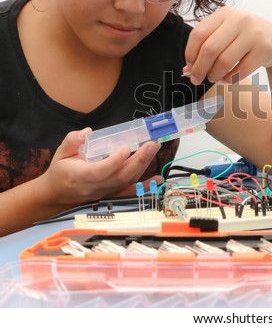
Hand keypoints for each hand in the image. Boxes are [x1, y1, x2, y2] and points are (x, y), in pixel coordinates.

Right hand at [41, 128, 160, 204]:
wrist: (57, 195)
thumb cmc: (60, 172)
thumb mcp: (60, 153)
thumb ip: (72, 141)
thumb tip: (86, 132)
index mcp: (80, 176)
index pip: (100, 171)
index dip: (114, 161)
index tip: (126, 149)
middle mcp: (96, 187)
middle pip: (120, 176)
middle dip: (139, 160)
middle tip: (151, 144)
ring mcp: (106, 192)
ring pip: (128, 182)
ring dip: (143, 166)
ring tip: (154, 149)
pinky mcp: (112, 195)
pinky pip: (130, 192)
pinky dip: (145, 186)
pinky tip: (158, 179)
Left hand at [184, 6, 271, 83]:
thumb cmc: (245, 37)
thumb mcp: (226, 33)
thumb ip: (206, 46)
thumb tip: (188, 69)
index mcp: (225, 13)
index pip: (199, 34)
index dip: (190, 53)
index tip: (189, 66)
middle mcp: (240, 20)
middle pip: (210, 49)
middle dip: (199, 68)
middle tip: (196, 79)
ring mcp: (254, 34)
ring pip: (224, 61)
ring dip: (214, 75)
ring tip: (213, 79)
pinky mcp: (264, 49)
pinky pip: (240, 70)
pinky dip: (230, 79)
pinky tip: (227, 78)